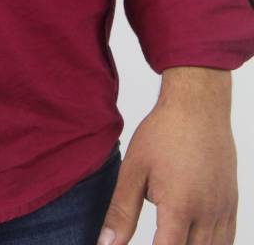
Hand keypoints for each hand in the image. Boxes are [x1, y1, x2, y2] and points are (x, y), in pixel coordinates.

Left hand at [96, 77, 237, 244]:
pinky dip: (210, 244)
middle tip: (156, 237)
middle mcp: (207, 214)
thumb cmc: (164, 133)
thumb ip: (121, 212)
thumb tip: (106, 243)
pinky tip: (193, 238)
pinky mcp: (231, 204)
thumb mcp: (133, 170)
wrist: (198, 105)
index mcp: (179, 207)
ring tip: (170, 237)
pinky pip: (227, 239)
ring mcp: (223, 210)